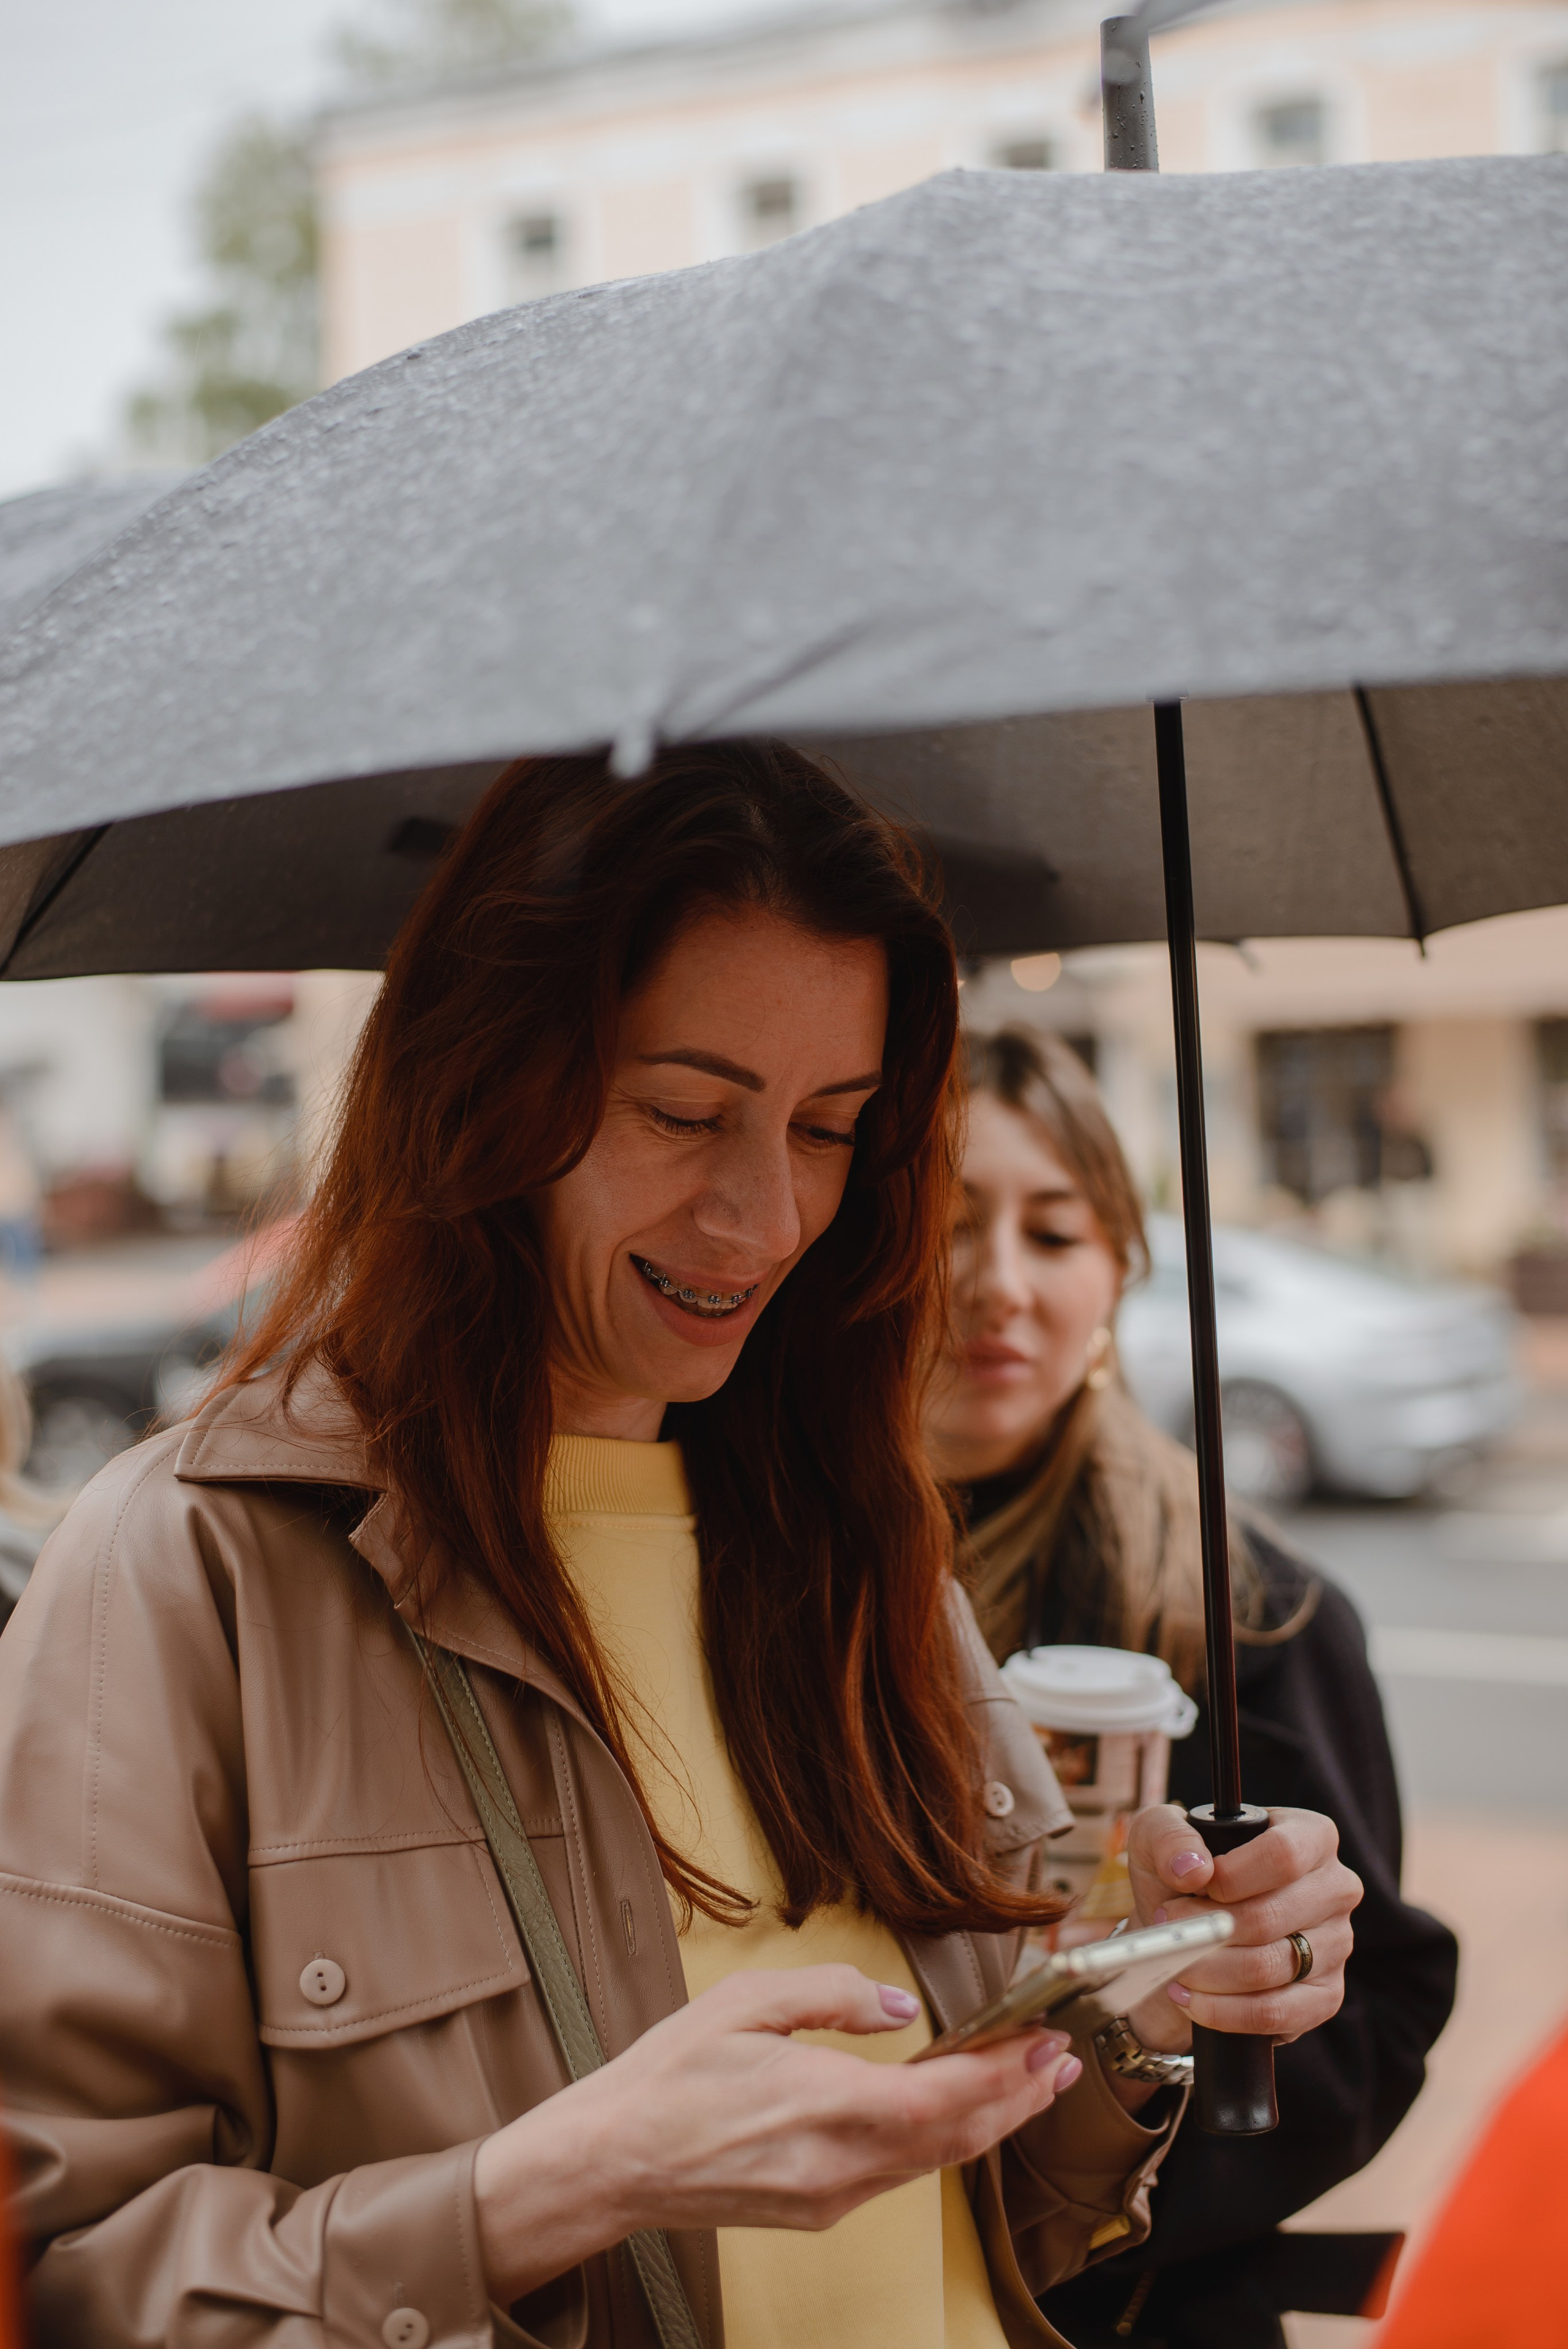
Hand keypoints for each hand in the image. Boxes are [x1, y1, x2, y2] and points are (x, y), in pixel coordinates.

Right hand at [474, 1964, 1081, 2304]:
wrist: (614, 2161)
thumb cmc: (669, 2077)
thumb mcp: (745, 2004)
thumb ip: (832, 1997)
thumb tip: (901, 2007)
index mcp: (822, 2107)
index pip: (941, 2099)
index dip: (1003, 2074)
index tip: (1043, 2042)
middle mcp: (837, 2166)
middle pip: (954, 2139)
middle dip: (1015, 2099)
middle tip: (1059, 2060)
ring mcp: (831, 2195)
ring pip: (933, 2161)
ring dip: (987, 2122)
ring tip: (1026, 2082)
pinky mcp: (819, 2206)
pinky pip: (900, 2173)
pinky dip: (942, 2140)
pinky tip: (954, 2110)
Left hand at [1120, 1804, 1360, 2054]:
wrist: (1188, 1930)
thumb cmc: (1180, 1873)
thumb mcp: (1159, 1834)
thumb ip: (1169, 1836)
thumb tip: (1192, 1869)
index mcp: (1310, 1836)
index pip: (1284, 1854)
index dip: (1232, 1876)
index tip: (1192, 1886)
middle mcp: (1335, 1888)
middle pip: (1270, 1917)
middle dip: (1206, 1929)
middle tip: (1168, 1928)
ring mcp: (1337, 1945)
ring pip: (1268, 1968)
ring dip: (1207, 1971)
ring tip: (1175, 1961)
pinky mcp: (1325, 1996)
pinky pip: (1276, 2013)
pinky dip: (1224, 2011)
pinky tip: (1192, 1999)